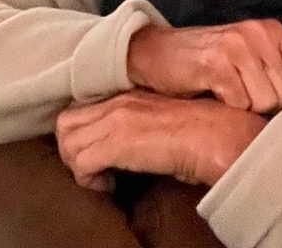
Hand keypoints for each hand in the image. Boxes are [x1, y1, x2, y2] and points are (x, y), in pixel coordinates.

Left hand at [56, 89, 264, 189]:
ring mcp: (116, 121)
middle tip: (93, 170)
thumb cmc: (200, 132)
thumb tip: (129, 149)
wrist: (216, 133)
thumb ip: (140, 126)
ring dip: (78, 167)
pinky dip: (88, 181)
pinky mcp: (119, 143)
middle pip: (65, 123)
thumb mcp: (162, 122)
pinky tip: (108, 186)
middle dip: (71, 151)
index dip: (80, 135)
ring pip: (68, 143)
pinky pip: (81, 163)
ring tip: (102, 180)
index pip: (80, 109)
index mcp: (127, 95)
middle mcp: (117, 104)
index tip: (97, 155)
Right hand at [127, 19, 281, 113]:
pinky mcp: (217, 64)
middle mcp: (260, 34)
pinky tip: (217, 98)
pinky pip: (240, 103)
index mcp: (275, 32)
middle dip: (272, 111)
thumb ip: (277, 74)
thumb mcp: (251, 59)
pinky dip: (230, 109)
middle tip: (249, 106)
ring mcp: (239, 47)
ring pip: (265, 102)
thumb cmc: (210, 63)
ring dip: (249, 111)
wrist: (159, 53)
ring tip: (232, 99)